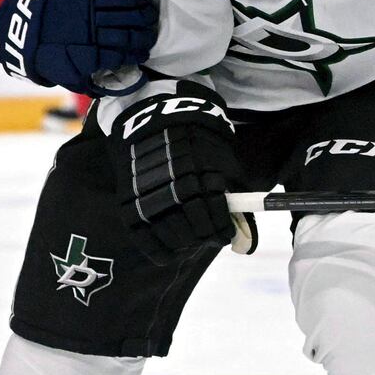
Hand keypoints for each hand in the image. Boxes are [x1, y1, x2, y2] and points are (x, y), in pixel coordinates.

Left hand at [0, 0, 157, 95]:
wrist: (25, 16)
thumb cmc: (43, 48)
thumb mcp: (58, 72)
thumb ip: (80, 82)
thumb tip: (101, 92)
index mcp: (85, 51)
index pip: (118, 54)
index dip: (134, 55)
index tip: (144, 54)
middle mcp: (90, 27)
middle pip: (126, 31)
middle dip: (143, 34)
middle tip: (151, 35)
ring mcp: (89, 3)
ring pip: (125, 6)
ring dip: (142, 10)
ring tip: (151, 14)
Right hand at [111, 82, 257, 264]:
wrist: (154, 121)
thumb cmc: (196, 144)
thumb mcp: (224, 165)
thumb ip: (236, 203)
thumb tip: (245, 245)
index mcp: (203, 177)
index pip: (217, 220)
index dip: (223, 232)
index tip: (224, 234)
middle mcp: (175, 189)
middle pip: (195, 232)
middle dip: (204, 238)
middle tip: (205, 236)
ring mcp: (150, 197)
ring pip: (172, 237)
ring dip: (184, 243)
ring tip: (188, 239)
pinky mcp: (129, 203)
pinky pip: (143, 238)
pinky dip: (158, 251)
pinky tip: (168, 254)